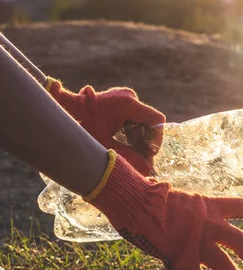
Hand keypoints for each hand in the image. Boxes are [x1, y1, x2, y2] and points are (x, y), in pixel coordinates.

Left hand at [46, 78, 164, 175]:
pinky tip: (125, 149)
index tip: (150, 155)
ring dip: (138, 141)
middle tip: (141, 162)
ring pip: (141, 123)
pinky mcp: (118, 103)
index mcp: (128, 103)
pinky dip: (131, 136)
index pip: (156, 120)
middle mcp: (129, 97)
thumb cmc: (80, 127)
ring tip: (132, 158)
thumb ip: (130, 158)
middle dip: (146, 143)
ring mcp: (123, 99)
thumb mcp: (106, 146)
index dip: (157, 139)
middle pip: (149, 123)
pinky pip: (132, 120)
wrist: (58, 111)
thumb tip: (148, 171)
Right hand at [87, 150, 242, 269]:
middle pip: (241, 242)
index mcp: (209, 206)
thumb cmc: (151, 198)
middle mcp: (209, 225)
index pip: (240, 207)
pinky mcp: (183, 258)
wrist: (137, 202)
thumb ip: (194, 216)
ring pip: (225, 266)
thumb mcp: (181, 200)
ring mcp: (198, 242)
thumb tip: (194, 228)